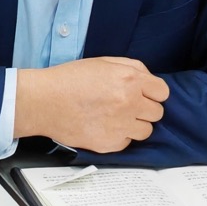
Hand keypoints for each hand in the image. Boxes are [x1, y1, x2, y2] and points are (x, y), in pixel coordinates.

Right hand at [15, 57, 168, 152]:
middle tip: (127, 105)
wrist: (44, 101)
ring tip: (116, 117)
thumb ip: (131, 67)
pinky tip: (104, 126)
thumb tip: (148, 79)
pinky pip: (127, 142)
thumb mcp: (103, 61)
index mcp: (130, 79)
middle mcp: (129, 103)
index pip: (163, 92)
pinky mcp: (110, 143)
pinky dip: (119, 136)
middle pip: (157, 113)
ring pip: (146, 131)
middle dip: (145, 108)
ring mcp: (121, 125)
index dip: (153, 92)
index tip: (143, 94)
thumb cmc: (70, 79)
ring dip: (135, 124)